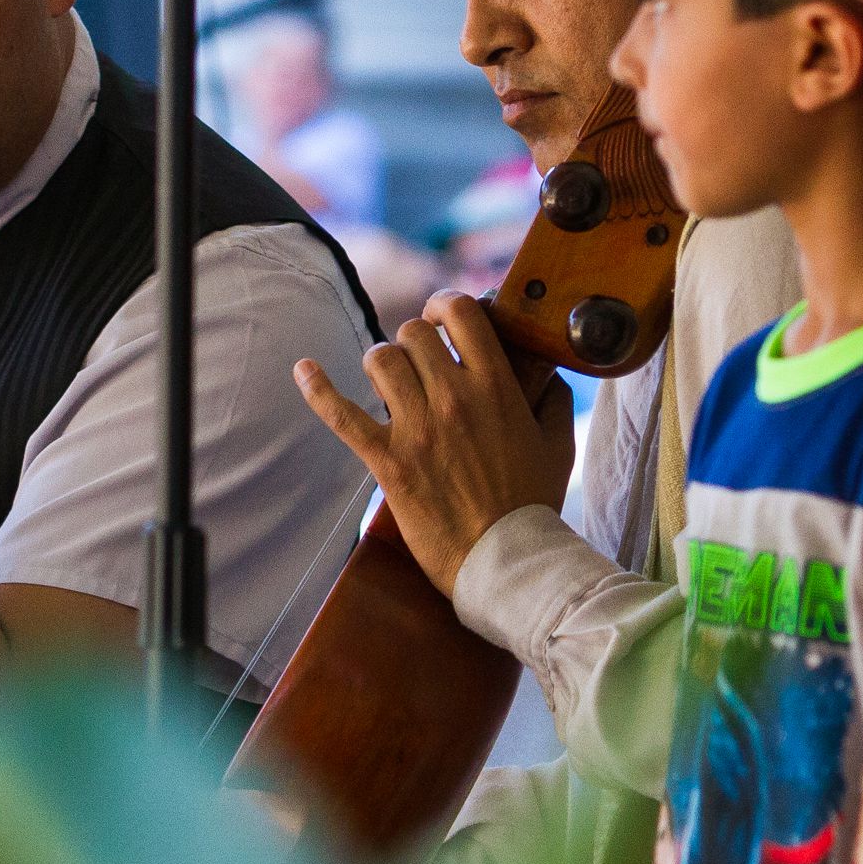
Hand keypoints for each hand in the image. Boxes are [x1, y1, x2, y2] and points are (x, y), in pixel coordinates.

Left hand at [293, 290, 575, 595]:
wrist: (504, 560)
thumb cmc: (533, 505)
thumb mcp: (558, 444)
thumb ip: (553, 399)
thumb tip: (548, 373)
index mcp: (497, 387)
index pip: (460, 312)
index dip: (444, 304)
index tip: (440, 317)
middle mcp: (454, 398)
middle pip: (412, 334)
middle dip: (413, 341)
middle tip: (418, 362)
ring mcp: (418, 429)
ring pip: (380, 360)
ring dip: (381, 363)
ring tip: (389, 381)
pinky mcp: (389, 461)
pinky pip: (342, 414)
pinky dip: (317, 389)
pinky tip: (304, 369)